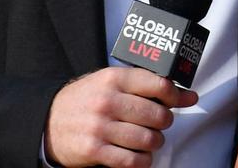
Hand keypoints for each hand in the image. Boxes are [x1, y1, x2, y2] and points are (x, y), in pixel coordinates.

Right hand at [44, 66, 198, 167]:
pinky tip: (138, 155)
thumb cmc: (86, 100)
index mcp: (114, 79)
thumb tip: (189, 96)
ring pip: (148, 140)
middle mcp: (108, 101)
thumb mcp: (111, 83)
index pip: (159, 85)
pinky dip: (142, 161)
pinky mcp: (94, 150)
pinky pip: (132, 161)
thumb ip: (146, 85)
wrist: (48, 120)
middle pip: (158, 115)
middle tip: (158, 123)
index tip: (181, 101)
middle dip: (165, 122)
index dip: (176, 96)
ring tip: (148, 140)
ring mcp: (100, 127)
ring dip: (154, 143)